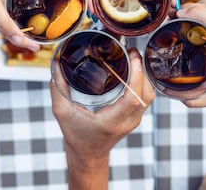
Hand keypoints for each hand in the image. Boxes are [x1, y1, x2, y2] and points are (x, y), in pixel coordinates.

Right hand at [50, 49, 154, 188]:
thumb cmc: (76, 136)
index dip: (137, 77)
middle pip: (146, 95)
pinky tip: (134, 70)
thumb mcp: (62, 113)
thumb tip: (55, 65)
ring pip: (149, 96)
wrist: (88, 154)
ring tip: (133, 57)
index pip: (133, 99)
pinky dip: (143, 83)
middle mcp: (127, 122)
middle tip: (132, 51)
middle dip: (142, 71)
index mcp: (111, 121)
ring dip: (144, 76)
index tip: (133, 57)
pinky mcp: (135, 118)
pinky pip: (146, 98)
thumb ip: (58, 89)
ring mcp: (134, 121)